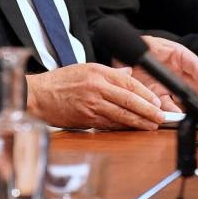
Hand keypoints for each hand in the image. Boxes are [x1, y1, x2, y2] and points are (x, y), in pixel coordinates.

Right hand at [25, 63, 163, 129]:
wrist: (37, 95)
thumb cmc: (59, 82)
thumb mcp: (85, 69)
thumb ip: (109, 73)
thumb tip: (128, 73)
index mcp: (98, 71)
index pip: (128, 82)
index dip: (145, 93)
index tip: (156, 101)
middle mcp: (96, 86)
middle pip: (129, 99)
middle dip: (147, 110)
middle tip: (160, 117)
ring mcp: (91, 103)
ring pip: (121, 114)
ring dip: (138, 122)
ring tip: (151, 125)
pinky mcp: (86, 118)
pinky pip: (109, 124)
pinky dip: (122, 127)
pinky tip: (131, 130)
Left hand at [128, 36, 197, 109]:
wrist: (123, 57)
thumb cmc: (139, 46)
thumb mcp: (151, 44)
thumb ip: (160, 50)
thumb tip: (173, 58)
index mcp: (178, 56)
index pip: (193, 64)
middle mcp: (176, 71)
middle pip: (192, 83)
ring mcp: (168, 84)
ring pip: (181, 96)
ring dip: (188, 105)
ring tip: (193, 112)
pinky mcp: (157, 95)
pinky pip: (166, 104)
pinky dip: (171, 110)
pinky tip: (175, 114)